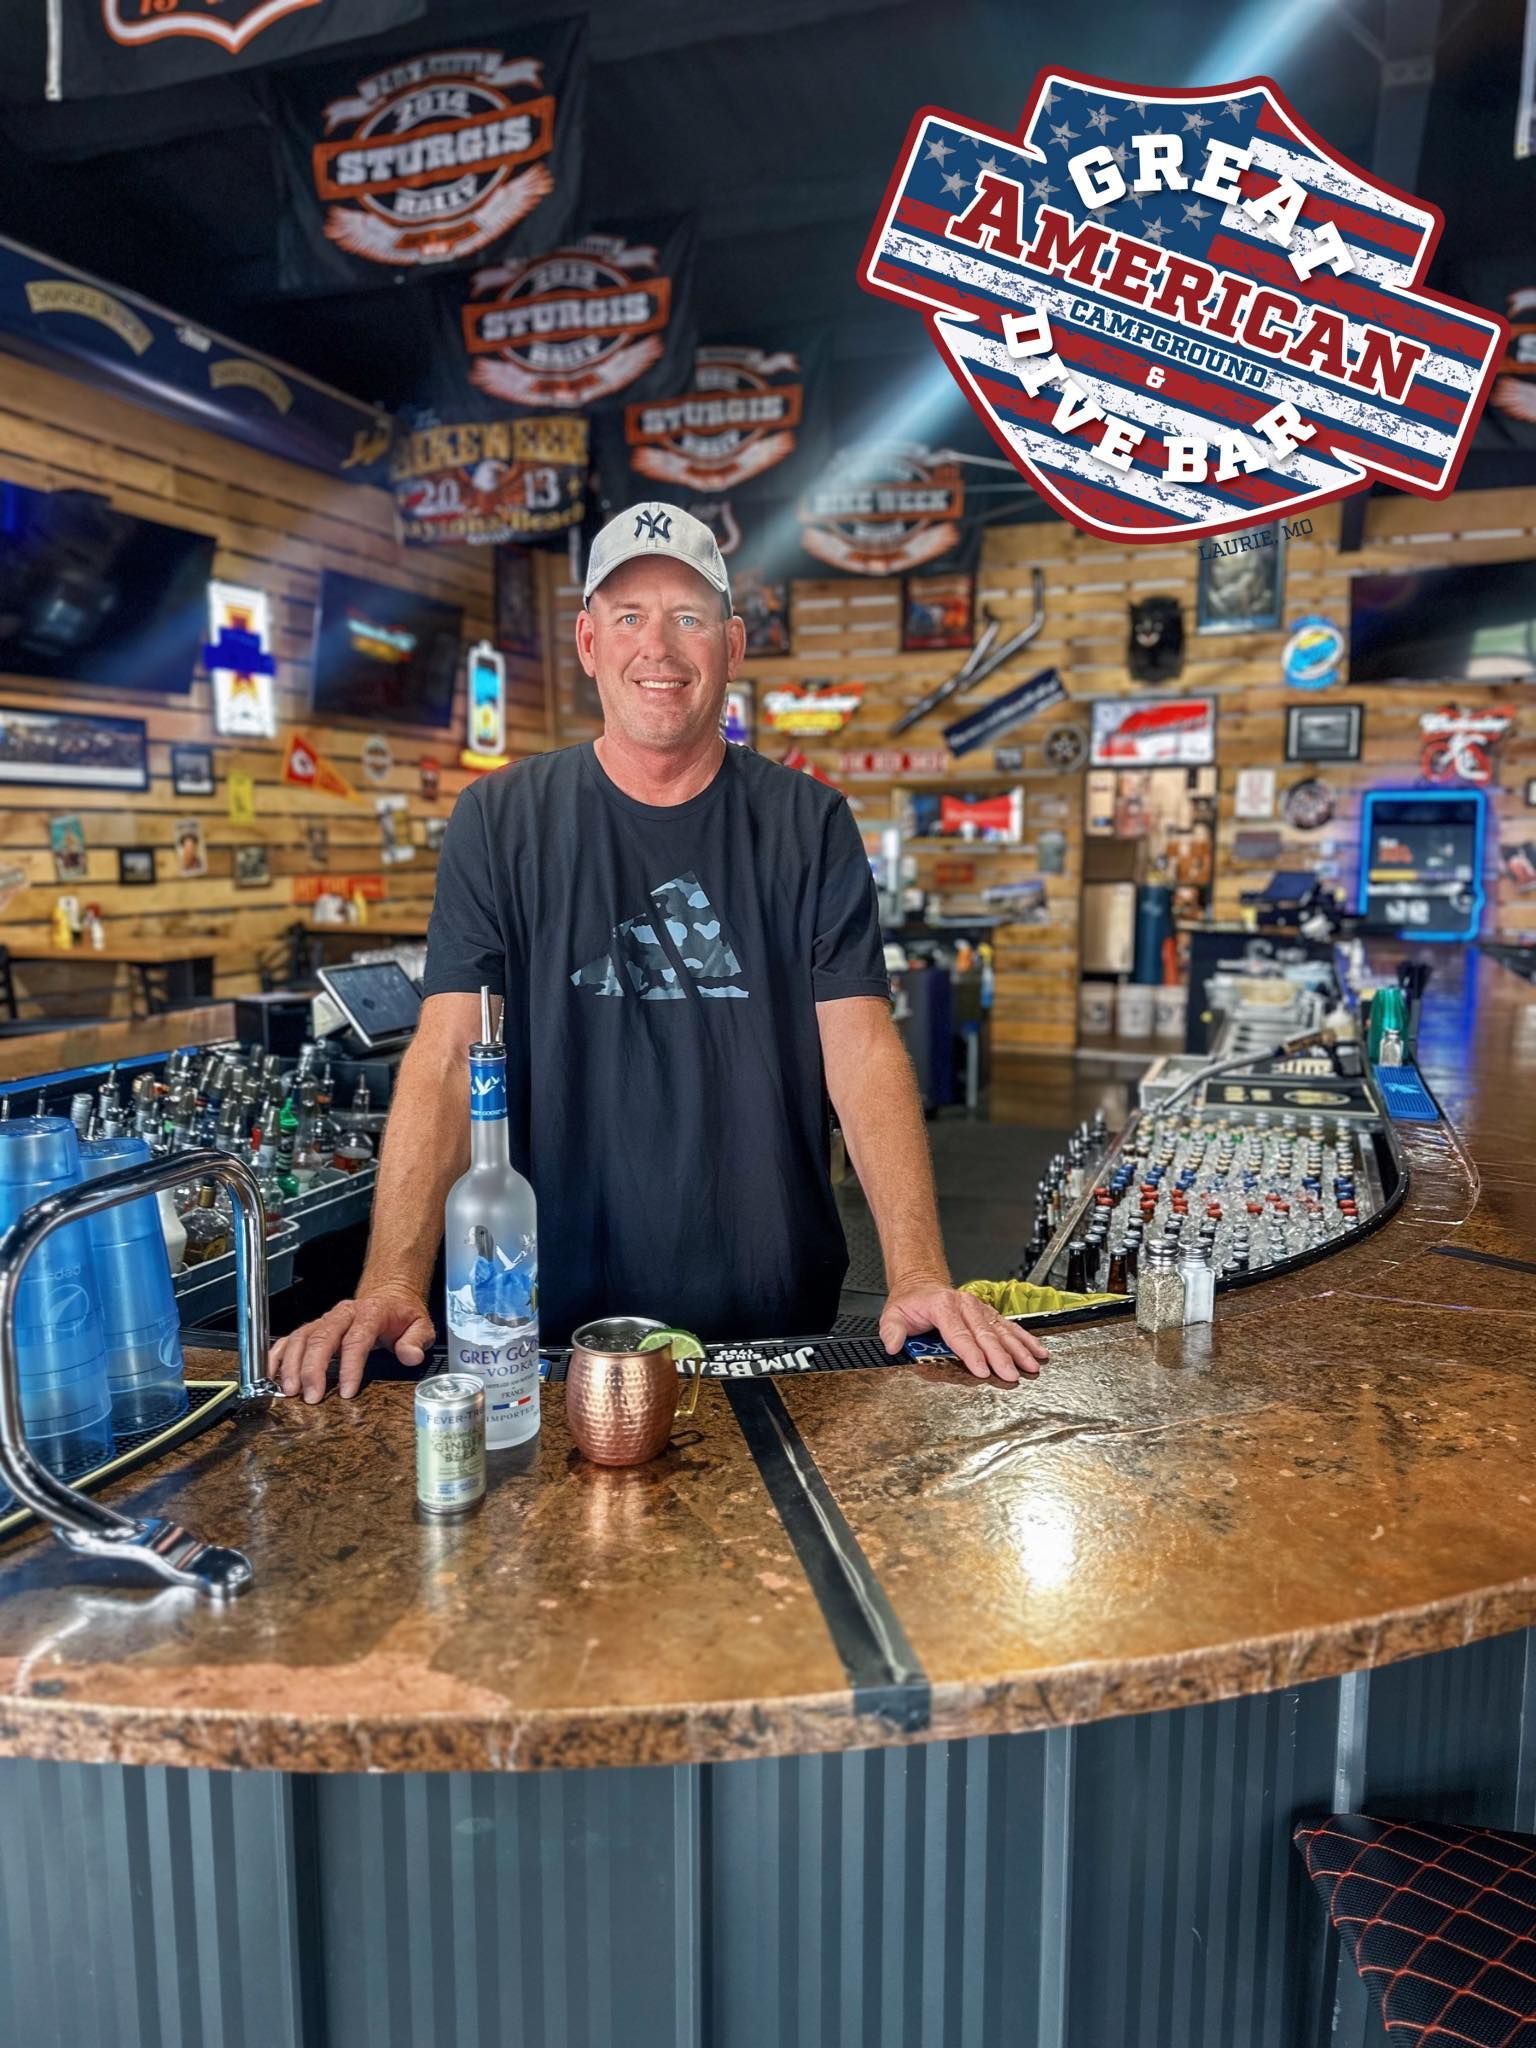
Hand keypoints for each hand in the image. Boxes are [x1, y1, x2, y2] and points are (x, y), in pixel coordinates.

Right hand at [269, 1284, 434, 1404]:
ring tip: (289, 1391)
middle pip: (322, 1338)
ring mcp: (326, 1320)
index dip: (350, 1366)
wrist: (389, 1296)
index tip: (347, 1391)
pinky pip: (291, 1338)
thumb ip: (416, 1340)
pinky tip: (271, 1374)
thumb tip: (410, 1355)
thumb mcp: (421, 1325)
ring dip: (292, 1365)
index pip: (357, 1339)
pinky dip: (278, 1355)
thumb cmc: (401, 1314)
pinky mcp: (314, 1327)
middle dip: (313, 1369)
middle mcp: (344, 1314)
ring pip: (302, 1338)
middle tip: (311, 1397)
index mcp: (371, 1313)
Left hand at [878, 1280, 1047, 1384]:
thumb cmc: (911, 1303)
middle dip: (1001, 1356)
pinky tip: (1038, 1351)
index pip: (959, 1334)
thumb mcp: (893, 1314)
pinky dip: (1025, 1339)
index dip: (971, 1353)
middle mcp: (965, 1306)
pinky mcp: (989, 1314)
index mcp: (943, 1306)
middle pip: (985, 1334)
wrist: (921, 1284)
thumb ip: (892, 1330)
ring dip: (1019, 1349)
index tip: (982, 1369)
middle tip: (1011, 1374)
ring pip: (1002, 1331)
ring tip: (1032, 1365)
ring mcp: (979, 1309)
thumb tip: (892, 1344)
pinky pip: (1009, 1327)